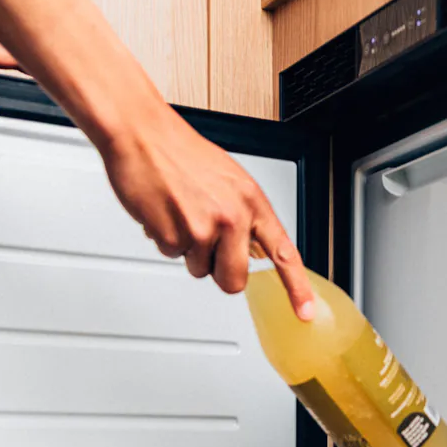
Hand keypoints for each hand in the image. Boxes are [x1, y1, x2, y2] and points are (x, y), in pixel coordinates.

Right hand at [93, 67, 314, 317]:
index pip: (283, 252)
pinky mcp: (171, 236)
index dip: (296, 287)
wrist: (142, 134)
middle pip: (234, 280)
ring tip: (180, 212)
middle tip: (206, 245)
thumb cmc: (181, 152)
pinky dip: (165, 238)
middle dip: (219, 271)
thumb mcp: (229, 179)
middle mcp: (232, 216)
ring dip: (187, 249)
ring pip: (199, 269)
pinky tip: (164, 210)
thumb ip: (245, 214)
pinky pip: (171, 255)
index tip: (305, 312)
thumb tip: (254, 248)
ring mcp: (201, 228)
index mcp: (251, 201)